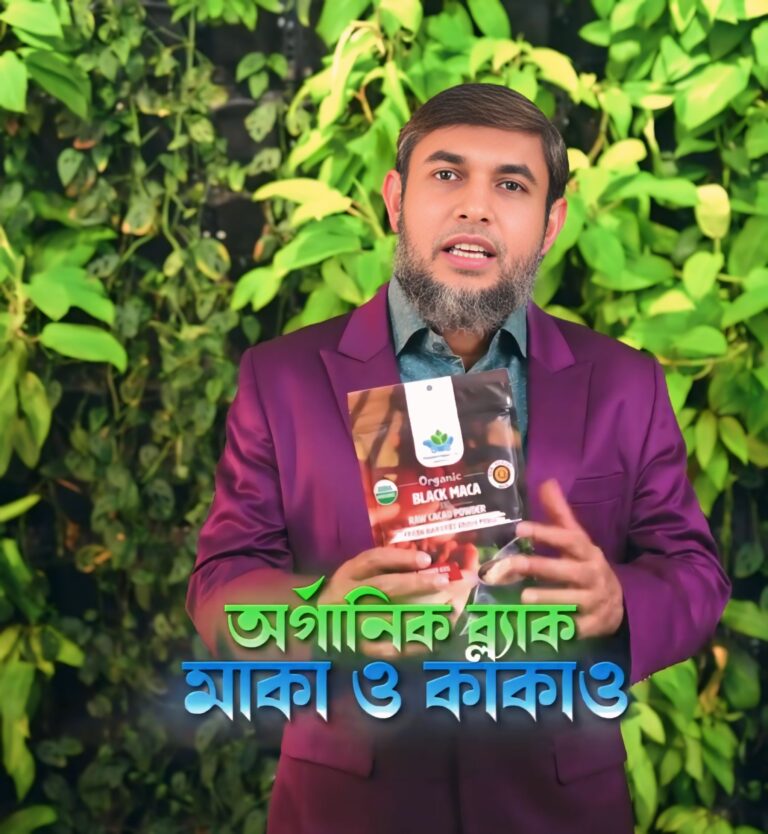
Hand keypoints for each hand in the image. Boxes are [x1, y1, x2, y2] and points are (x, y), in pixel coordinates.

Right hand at [318, 547, 476, 658]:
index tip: (426, 559)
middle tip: (444, 581)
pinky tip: (437, 637)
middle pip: (384, 588)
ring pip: (392, 618)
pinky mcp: (364, 649)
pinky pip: (393, 648)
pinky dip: (416, 643)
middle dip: (417, 583)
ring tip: (450, 608)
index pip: (373, 561)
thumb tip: (425, 562)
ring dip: (424, 612)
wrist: (319, 623)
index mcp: (349, 575)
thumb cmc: (348, 591)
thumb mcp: (356, 570)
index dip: (400, 559)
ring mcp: (356, 624)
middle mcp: (350, 597)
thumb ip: (384, 563)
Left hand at [490, 479, 623, 638]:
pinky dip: (563, 627)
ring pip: (571, 599)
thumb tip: (546, 482)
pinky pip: (577, 626)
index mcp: (586, 552)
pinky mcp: (594, 625)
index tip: (520, 528)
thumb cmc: (586, 565)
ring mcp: (594, 601)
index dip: (545, 533)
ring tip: (524, 597)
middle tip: (514, 564)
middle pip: (566, 570)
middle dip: (540, 567)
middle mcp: (592, 574)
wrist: (618, 603)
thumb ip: (560, 514)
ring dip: (549, 598)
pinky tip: (543, 625)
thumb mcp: (577, 540)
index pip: (568, 539)